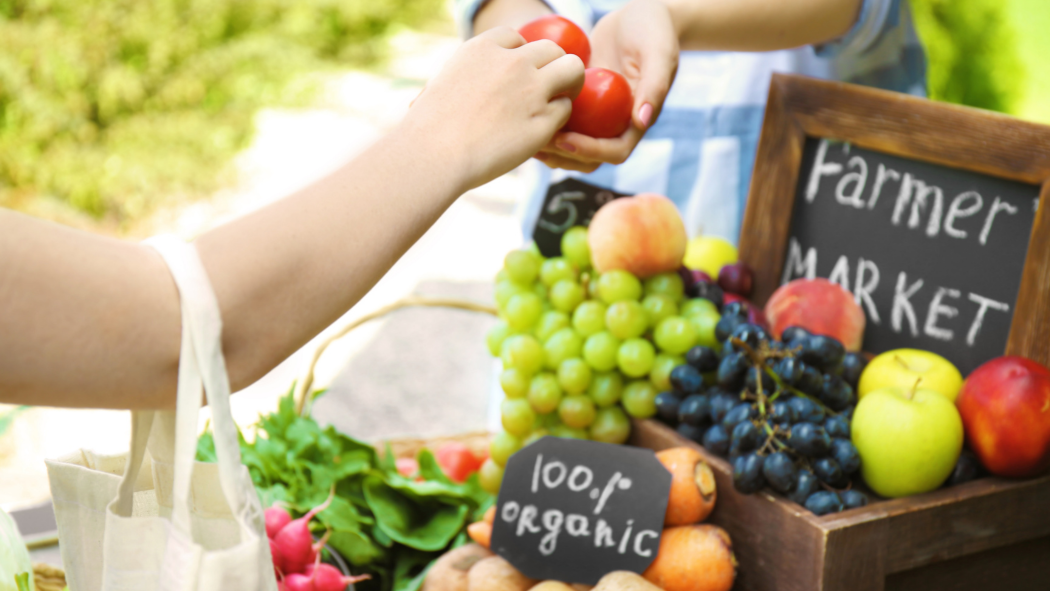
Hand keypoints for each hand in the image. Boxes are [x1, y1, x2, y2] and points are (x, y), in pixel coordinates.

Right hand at [404, 27, 584, 190]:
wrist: (434, 154)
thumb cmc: (428, 127)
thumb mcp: (442, 83)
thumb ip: (467, 75)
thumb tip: (469, 82)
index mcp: (484, 48)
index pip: (517, 38)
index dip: (521, 56)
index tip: (516, 74)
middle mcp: (513, 62)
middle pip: (552, 49)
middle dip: (552, 66)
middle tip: (548, 87)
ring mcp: (532, 90)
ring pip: (572, 70)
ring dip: (569, 85)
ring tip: (559, 101)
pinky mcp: (543, 121)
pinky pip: (565, 110)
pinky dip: (558, 119)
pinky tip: (544, 131)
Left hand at [535, 0, 678, 172]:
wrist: (638, 14)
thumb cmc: (652, 30)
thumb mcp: (658, 53)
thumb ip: (655, 85)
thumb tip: (641, 121)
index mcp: (636, 120)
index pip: (615, 152)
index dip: (590, 152)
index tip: (565, 140)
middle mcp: (615, 123)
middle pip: (589, 158)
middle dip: (564, 156)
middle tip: (538, 143)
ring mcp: (596, 115)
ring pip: (571, 145)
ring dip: (550, 148)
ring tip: (526, 136)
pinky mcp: (581, 102)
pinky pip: (561, 121)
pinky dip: (543, 122)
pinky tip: (523, 113)